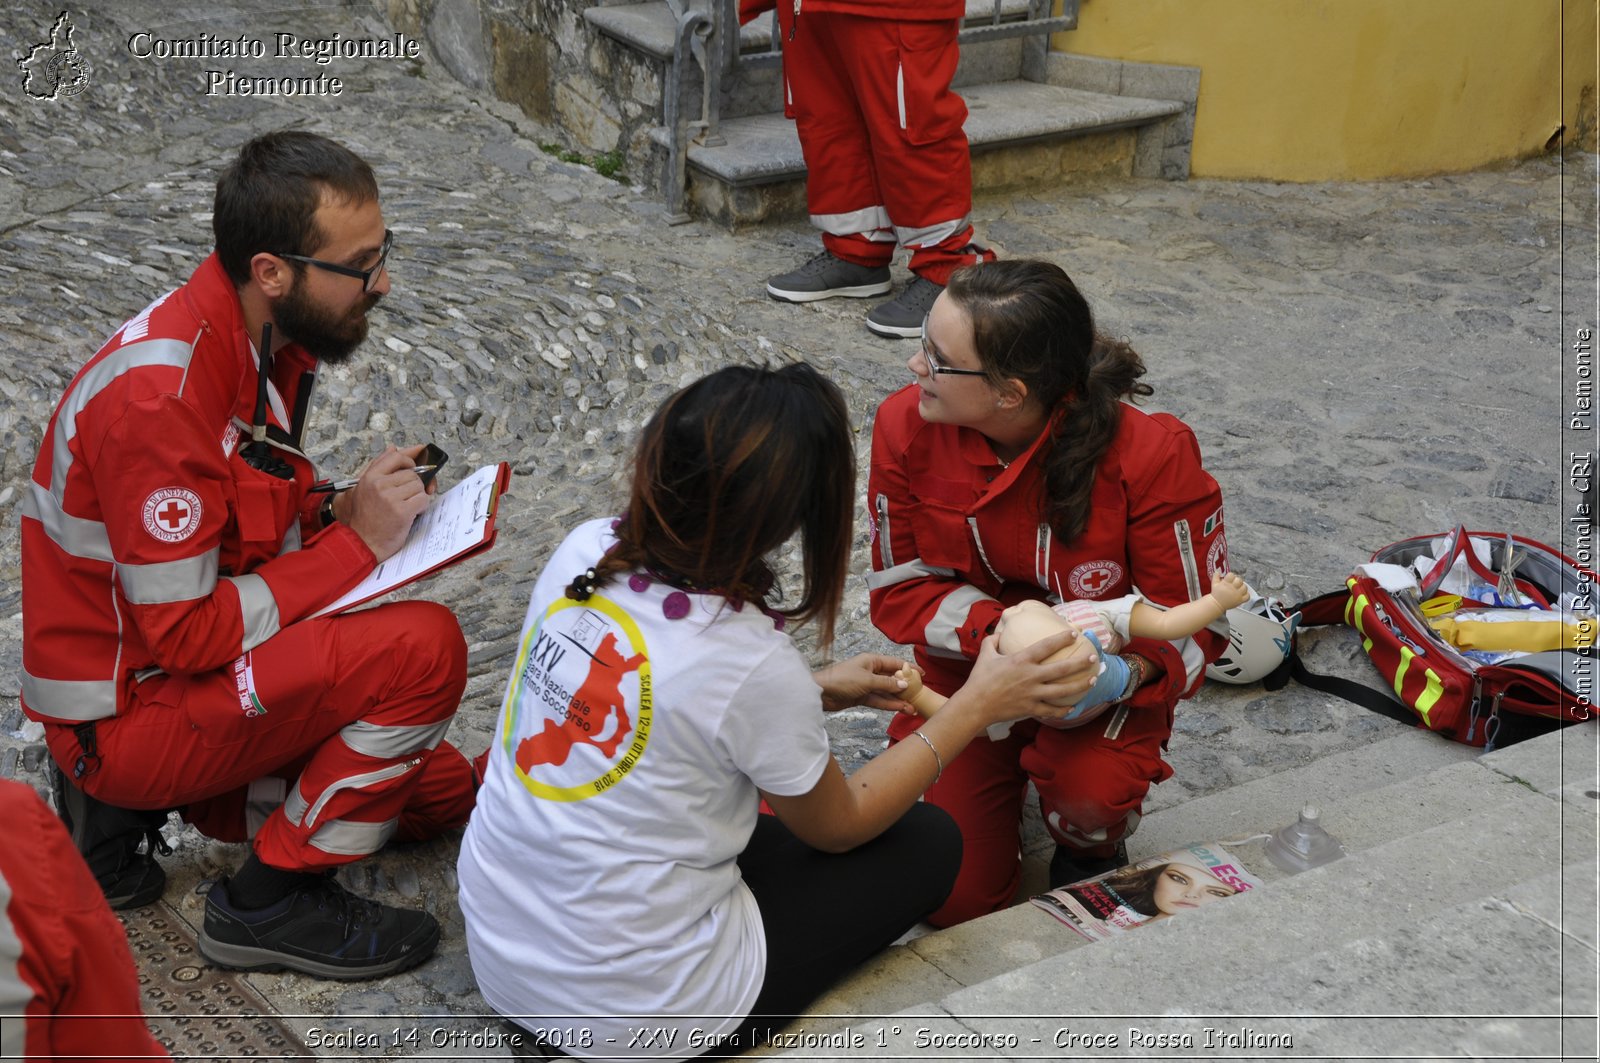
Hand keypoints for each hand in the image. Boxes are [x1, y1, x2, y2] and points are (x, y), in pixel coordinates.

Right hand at [335, 444, 431, 560]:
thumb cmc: (366, 518)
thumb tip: (394, 447)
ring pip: (419, 486)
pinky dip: (422, 507)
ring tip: (407, 507)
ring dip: (418, 497)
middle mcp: (379, 484)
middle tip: (408, 498)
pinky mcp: (402, 511)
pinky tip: (412, 514)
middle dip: (415, 485)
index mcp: (370, 477)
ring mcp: (390, 497)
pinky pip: (423, 499)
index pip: (395, 456)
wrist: (362, 543)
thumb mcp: (365, 488)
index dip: (409, 459)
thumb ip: (379, 467)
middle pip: (412, 474)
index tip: (414, 467)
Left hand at [813, 653, 912, 712]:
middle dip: (905, 688)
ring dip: (898, 700)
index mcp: (871, 661)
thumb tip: (905, 684)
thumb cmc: (842, 679)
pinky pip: (878, 700)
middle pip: (892, 679)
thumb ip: (887, 683)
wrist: (820, 693)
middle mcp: (870, 671)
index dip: (909, 668)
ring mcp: (866, 685)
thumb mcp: (867, 680)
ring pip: (886, 692)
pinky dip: (888, 705)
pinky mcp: (861, 697)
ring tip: (912, 708)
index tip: (922, 675)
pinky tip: (900, 709)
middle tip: (919, 696)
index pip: (894, 663)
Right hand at [957, 629, 1098, 725]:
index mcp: (1020, 660)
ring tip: (1093, 680)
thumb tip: (999, 633)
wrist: (975, 705)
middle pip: (1062, 669)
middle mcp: (1030, 676)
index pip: (1046, 646)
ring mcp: (1033, 694)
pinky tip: (1073, 707)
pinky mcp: (1031, 708)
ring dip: (1080, 685)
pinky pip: (1052, 710)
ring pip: (1063, 690)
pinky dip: (1064, 709)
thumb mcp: (985, 655)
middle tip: (1093, 657)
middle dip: (1080, 662)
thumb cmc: (979, 679)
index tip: (1074, 634)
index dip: (1061, 639)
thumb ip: (993, 641)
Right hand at [1210, 570, 1248, 610]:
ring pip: (1245, 587)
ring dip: (1242, 586)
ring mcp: (1237, 595)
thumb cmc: (1216, 594)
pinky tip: (1242, 593)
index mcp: (1226, 583)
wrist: (1217, 604)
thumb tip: (1217, 571)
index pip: (1232, 575)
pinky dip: (1246, 594)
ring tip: (1239, 588)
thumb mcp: (1214, 584)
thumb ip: (1216, 576)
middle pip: (1239, 580)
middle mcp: (1233, 588)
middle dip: (1237, 580)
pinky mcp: (1240, 600)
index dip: (1231, 576)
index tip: (1229, 578)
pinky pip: (1247, 596)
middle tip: (1234, 583)